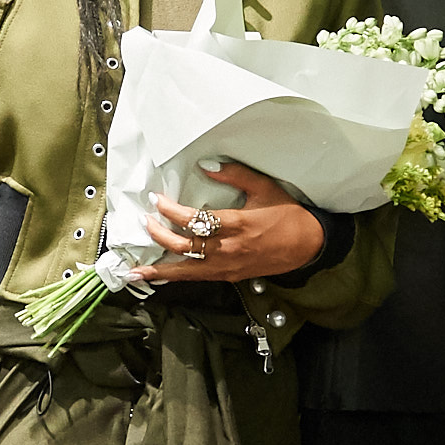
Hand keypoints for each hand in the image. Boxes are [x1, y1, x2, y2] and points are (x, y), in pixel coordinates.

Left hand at [138, 159, 323, 284]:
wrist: (309, 245)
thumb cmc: (288, 214)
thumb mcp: (264, 187)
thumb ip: (234, 175)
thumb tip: (206, 166)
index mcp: (237, 224)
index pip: (193, 220)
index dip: (170, 211)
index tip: (157, 200)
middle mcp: (229, 248)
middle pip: (184, 246)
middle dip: (159, 234)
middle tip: (146, 221)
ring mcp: (228, 266)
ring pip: (186, 270)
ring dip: (159, 269)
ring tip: (134, 270)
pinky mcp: (230, 277)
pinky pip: (197, 278)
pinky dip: (175, 278)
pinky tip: (158, 278)